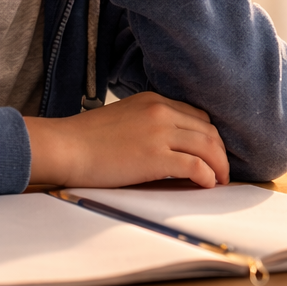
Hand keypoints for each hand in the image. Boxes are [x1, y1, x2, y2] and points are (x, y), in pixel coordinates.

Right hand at [23, 91, 229, 187]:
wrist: (64, 147)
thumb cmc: (86, 139)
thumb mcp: (123, 119)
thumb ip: (148, 125)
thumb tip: (168, 148)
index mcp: (154, 100)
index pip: (197, 115)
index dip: (209, 136)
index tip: (211, 153)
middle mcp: (161, 112)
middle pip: (208, 130)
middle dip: (220, 152)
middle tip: (222, 170)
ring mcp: (160, 133)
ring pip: (208, 146)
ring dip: (220, 166)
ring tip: (220, 180)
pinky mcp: (155, 157)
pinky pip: (196, 166)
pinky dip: (207, 176)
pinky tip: (207, 185)